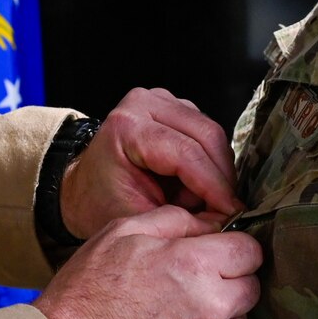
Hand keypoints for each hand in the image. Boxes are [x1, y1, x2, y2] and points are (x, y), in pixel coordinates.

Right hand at [32, 205, 262, 318]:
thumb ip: (175, 220)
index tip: (215, 253)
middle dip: (229, 280)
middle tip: (190, 282)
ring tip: (174, 313)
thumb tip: (209, 224)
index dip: (232, 248)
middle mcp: (213, 306)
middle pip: (251, 287)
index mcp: (196, 264)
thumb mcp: (122, 233)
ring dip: (219, 314)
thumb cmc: (86, 294)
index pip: (252, 251)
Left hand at [59, 88, 238, 239]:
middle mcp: (143, 104)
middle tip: (222, 210)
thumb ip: (183, 219)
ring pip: (212, 133)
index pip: (186, 153)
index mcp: (126, 127)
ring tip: (196, 199)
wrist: (85, 189)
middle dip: (220, 178)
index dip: (215, 186)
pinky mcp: (173, 105)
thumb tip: (227, 217)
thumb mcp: (139, 219)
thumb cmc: (102, 203)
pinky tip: (193, 182)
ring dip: (215, 170)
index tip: (232, 212)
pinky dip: (209, 161)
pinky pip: (207, 133)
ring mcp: (159, 99)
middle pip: (207, 136)